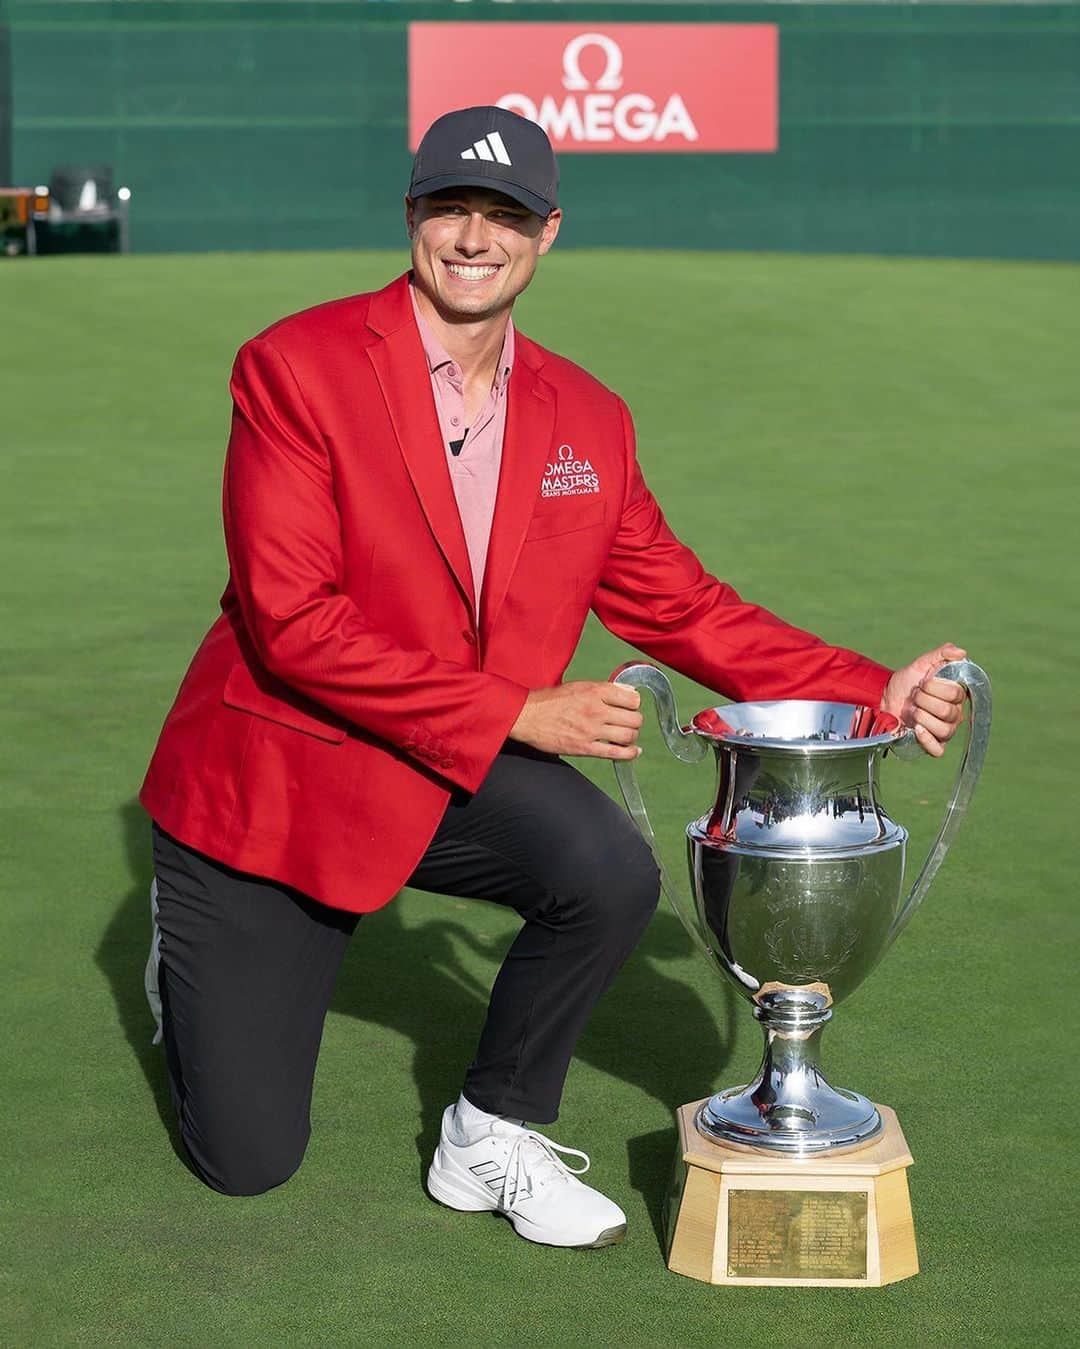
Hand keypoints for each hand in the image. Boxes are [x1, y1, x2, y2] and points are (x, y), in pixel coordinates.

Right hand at [509, 681, 643, 759]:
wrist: (526, 717)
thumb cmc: (549, 700)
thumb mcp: (578, 686)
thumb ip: (604, 689)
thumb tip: (628, 691)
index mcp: (595, 692)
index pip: (632, 698)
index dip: (634, 703)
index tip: (629, 706)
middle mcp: (596, 710)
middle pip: (634, 718)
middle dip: (635, 720)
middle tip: (628, 721)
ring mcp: (591, 731)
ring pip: (629, 735)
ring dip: (632, 736)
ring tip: (625, 735)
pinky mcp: (585, 748)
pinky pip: (616, 753)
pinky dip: (630, 753)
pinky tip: (633, 751)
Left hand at [880, 642, 966, 757]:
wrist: (885, 697)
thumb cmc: (907, 682)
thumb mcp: (921, 664)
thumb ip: (942, 654)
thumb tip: (962, 652)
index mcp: (955, 696)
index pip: (956, 694)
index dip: (935, 688)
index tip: (922, 683)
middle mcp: (954, 715)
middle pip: (949, 712)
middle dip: (925, 701)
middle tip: (914, 696)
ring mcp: (943, 730)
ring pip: (945, 730)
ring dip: (922, 717)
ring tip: (911, 710)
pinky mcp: (931, 744)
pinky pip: (938, 751)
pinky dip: (928, 740)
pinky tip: (916, 728)